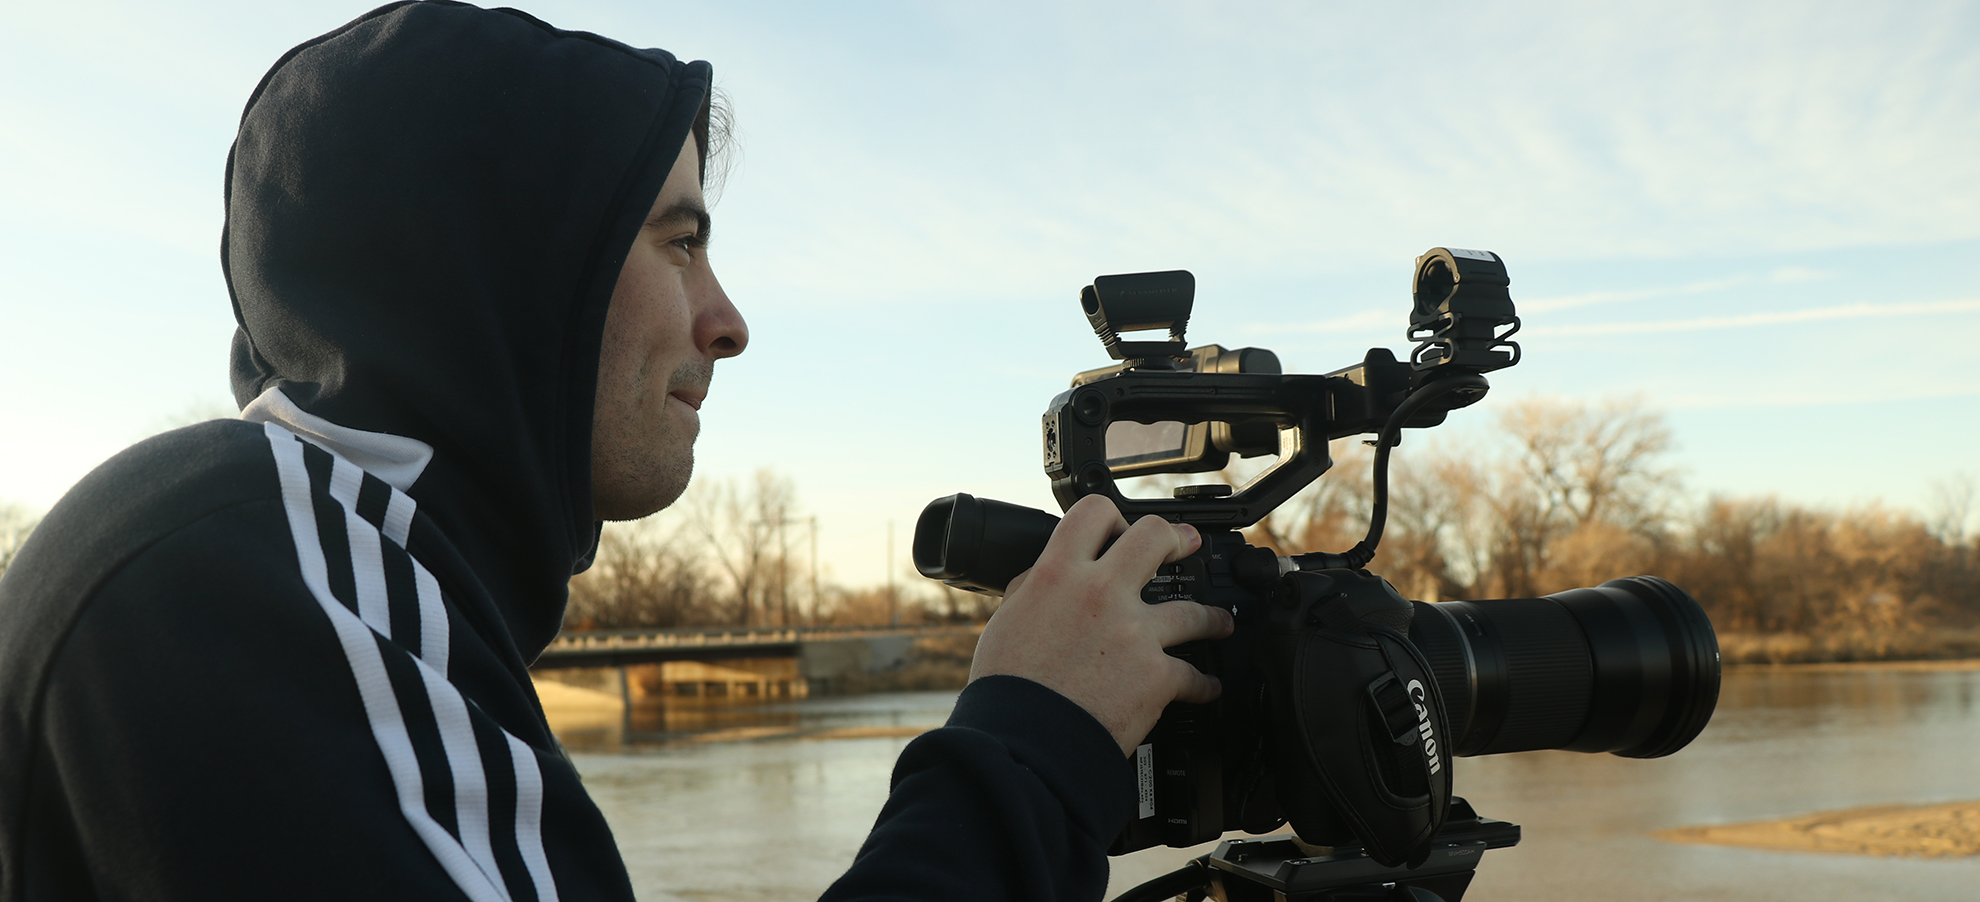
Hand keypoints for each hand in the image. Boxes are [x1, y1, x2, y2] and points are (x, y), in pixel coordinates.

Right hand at [968, 494, 1234, 755]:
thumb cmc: (1009, 689)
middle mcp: (1101, 594)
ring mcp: (1134, 633)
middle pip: (1155, 537)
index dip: (1112, 516)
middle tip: (1186, 545)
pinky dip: (1203, 685)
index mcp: (1058, 575)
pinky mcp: (1157, 676)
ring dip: (1212, 618)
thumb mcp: (1007, 621)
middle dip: (1177, 538)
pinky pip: (1194, 676)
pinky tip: (1206, 687)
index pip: (1094, 513)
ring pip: (1194, 609)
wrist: (1025, 742)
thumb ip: (1033, 589)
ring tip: (1219, 622)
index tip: (1123, 528)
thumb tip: (1045, 574)